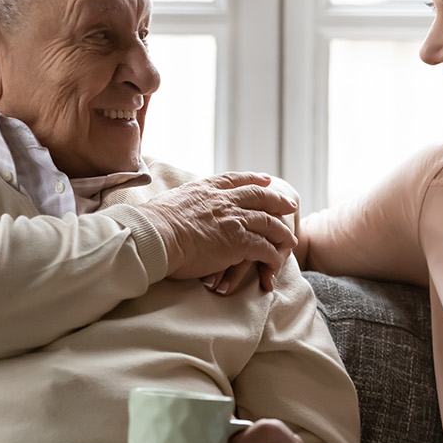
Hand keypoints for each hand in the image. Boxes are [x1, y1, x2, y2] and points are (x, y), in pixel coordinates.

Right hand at [134, 172, 298, 281]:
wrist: (155, 235)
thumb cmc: (152, 223)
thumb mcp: (169, 200)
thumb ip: (181, 202)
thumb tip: (173, 208)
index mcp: (207, 188)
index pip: (237, 180)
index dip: (254, 179)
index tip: (266, 180)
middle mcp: (224, 200)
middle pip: (261, 197)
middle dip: (278, 201)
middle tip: (290, 205)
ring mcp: (234, 220)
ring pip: (269, 223)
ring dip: (282, 233)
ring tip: (289, 241)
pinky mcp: (238, 242)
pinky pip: (265, 249)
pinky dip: (273, 257)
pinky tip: (275, 263)